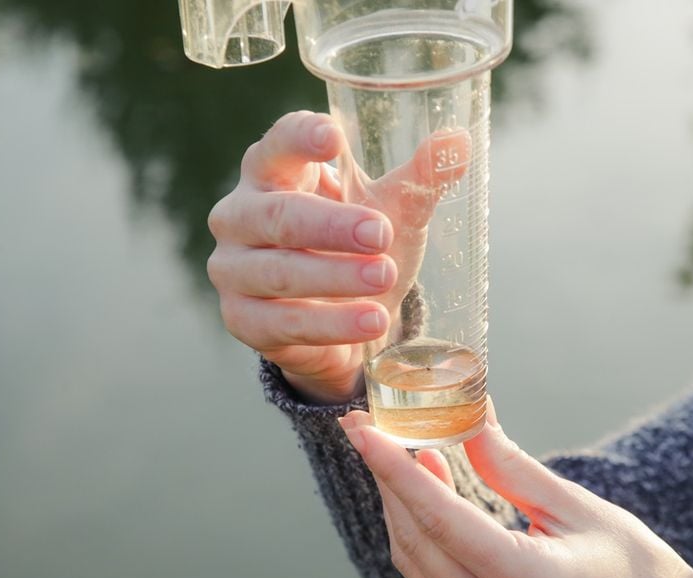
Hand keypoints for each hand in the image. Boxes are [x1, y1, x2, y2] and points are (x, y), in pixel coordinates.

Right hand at [207, 111, 468, 403]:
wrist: (341, 322)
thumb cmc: (356, 248)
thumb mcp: (391, 211)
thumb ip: (420, 178)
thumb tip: (458, 142)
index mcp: (272, 172)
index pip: (278, 144)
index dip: (301, 139)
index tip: (335, 138)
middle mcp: (240, 216)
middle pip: (278, 215)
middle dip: (331, 226)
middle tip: (380, 234)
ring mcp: (234, 270)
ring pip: (279, 272)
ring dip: (335, 276)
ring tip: (385, 278)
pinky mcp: (242, 320)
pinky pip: (284, 323)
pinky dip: (331, 324)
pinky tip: (370, 321)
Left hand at [338, 401, 692, 577]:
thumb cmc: (640, 573)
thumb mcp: (580, 508)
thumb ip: (512, 467)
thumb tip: (469, 416)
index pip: (440, 520)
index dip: (394, 470)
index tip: (362, 431)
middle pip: (415, 541)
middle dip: (385, 480)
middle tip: (368, 429)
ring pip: (415, 563)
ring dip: (399, 506)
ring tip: (396, 451)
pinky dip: (419, 536)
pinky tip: (423, 495)